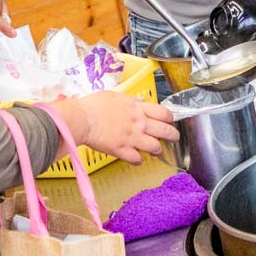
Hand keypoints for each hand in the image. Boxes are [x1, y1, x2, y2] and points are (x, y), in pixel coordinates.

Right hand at [62, 92, 177, 165]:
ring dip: (156, 149)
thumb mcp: (115, 96)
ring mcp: (132, 138)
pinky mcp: (122, 151)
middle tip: (173, 138)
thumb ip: (130, 100)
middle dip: (173, 135)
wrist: (82, 119)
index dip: (169, 118)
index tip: (169, 121)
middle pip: (166, 131)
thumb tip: (140, 101)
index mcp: (138, 109)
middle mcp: (139, 123)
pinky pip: (137, 159)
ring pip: (155, 147)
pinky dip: (138, 160)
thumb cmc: (94, 105)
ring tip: (154, 150)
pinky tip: (136, 158)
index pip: (164, 113)